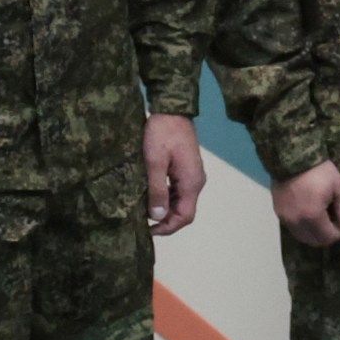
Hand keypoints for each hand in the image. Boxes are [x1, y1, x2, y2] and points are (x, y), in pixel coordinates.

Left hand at [143, 114, 205, 234]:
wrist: (172, 109)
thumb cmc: (162, 134)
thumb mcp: (154, 163)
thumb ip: (157, 191)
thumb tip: (158, 217)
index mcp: (191, 182)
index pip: (185, 216)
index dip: (168, 228)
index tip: (148, 230)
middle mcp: (196, 182)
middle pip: (185, 211)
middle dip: (166, 221)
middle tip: (143, 223)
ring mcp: (193, 175)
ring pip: (182, 202)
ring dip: (166, 210)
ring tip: (145, 211)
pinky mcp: (187, 168)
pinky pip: (179, 191)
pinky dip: (168, 198)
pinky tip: (152, 196)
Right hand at [273, 161, 339, 246]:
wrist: (293, 157)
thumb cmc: (319, 171)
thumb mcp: (339, 187)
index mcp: (313, 217)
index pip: (328, 237)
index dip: (339, 232)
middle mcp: (297, 222)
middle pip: (314, 241)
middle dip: (327, 235)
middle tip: (333, 221)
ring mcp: (285, 218)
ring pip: (302, 237)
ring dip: (314, 233)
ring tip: (321, 217)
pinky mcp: (278, 212)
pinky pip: (293, 228)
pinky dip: (303, 227)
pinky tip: (309, 214)